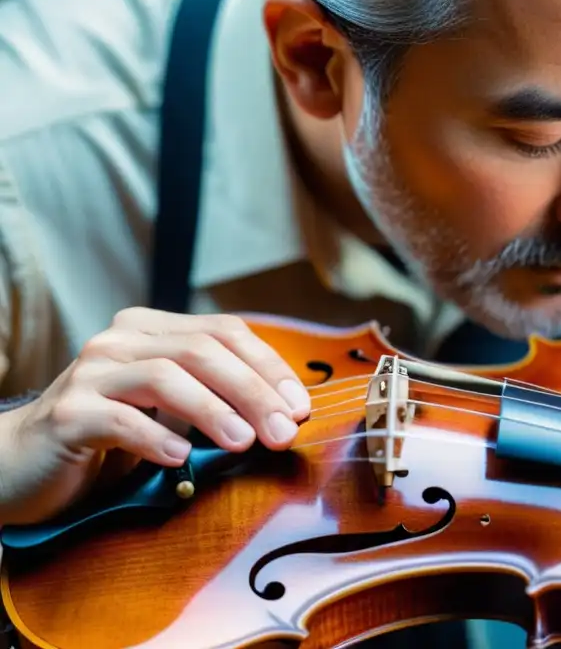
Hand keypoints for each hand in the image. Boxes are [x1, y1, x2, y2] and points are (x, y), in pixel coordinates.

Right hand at [0, 308, 309, 525]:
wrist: (24, 465)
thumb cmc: (111, 437)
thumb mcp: (170, 410)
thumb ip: (216, 398)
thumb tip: (285, 413)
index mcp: (151, 330)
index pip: (225, 333)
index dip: (268, 367)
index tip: (300, 406)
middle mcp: (120, 341)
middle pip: (202, 351)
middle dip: (252, 391)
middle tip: (283, 431)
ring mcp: (90, 373)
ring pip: (165, 377)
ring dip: (213, 410)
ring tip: (243, 443)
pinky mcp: (67, 413)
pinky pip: (120, 419)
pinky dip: (155, 437)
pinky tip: (179, 458)